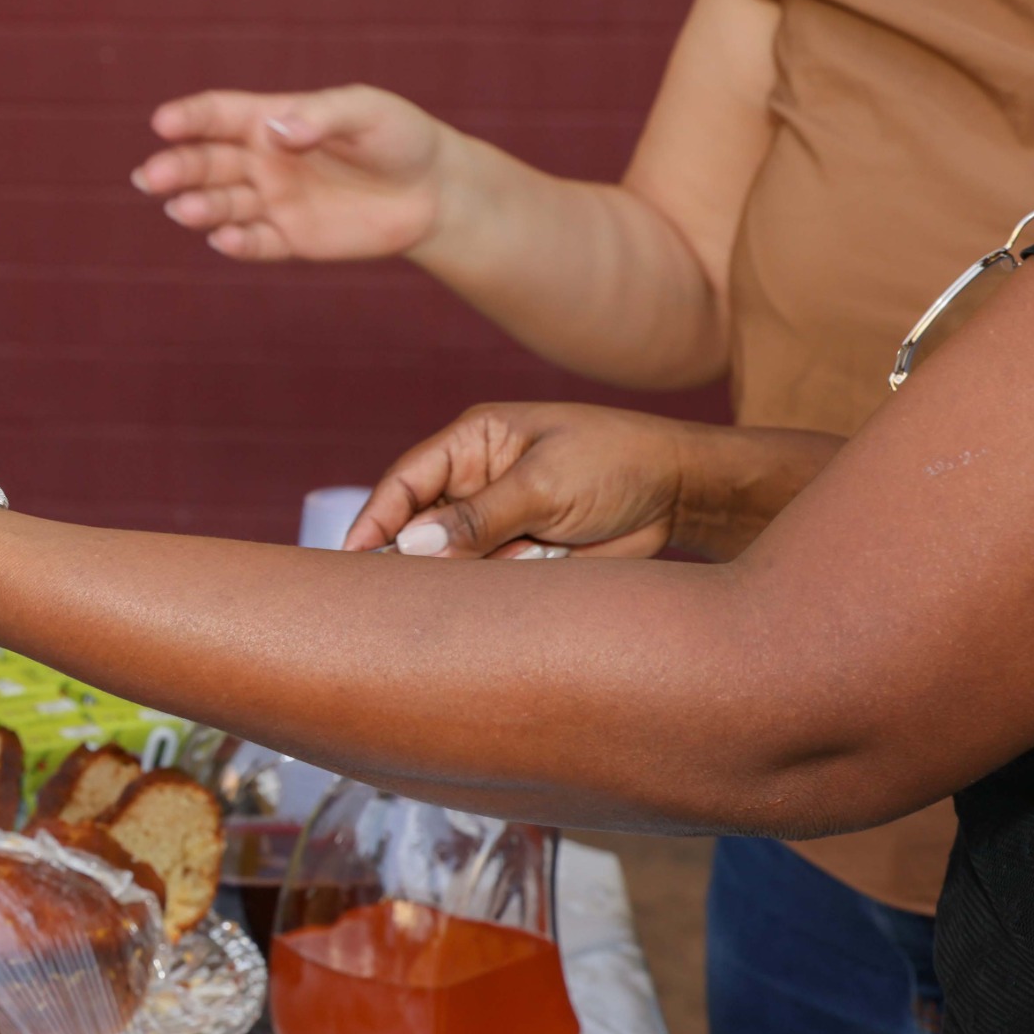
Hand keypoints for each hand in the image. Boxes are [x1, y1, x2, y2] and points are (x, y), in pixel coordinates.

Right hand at [133, 85, 456, 263]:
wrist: (434, 192)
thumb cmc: (399, 137)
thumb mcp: (368, 112)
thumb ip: (321, 116)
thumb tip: (275, 130)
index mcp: (272, 119)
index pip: (218, 115)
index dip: (188, 118)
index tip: (163, 124)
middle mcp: (263, 160)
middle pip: (206, 162)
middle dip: (178, 169)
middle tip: (153, 177)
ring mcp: (274, 201)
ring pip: (222, 204)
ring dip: (199, 207)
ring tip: (185, 210)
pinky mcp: (290, 239)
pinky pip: (255, 243)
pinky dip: (237, 244)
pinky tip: (224, 239)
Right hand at [341, 403, 694, 559]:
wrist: (681, 494)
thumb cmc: (617, 462)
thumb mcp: (547, 482)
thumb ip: (481, 517)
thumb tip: (414, 546)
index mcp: (472, 445)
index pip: (404, 482)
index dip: (374, 519)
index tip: (352, 559)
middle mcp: (474, 483)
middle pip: (417, 527)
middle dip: (417, 557)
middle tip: (406, 589)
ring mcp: (494, 522)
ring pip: (450, 562)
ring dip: (472, 574)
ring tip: (522, 560)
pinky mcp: (517, 554)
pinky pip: (485, 582)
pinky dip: (502, 585)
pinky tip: (538, 567)